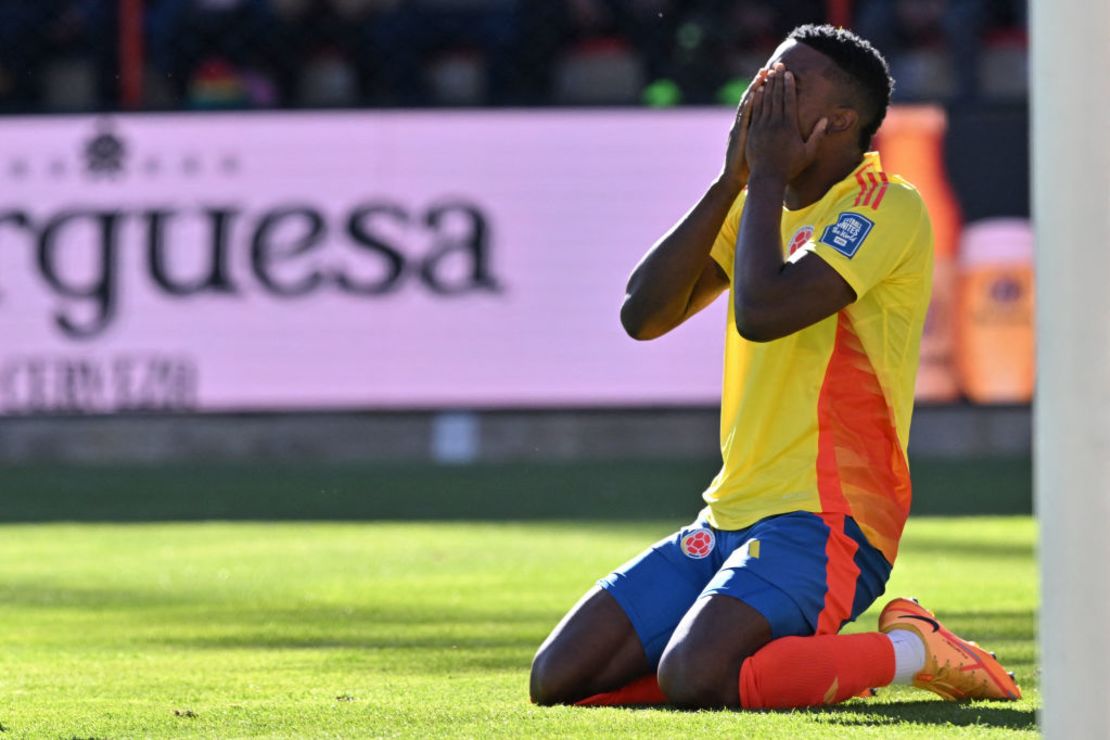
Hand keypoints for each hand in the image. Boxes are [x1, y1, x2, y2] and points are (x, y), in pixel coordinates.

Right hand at [718, 68, 768, 191]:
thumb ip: (765, 136)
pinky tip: (753, 93)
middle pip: (756, 98)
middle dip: (764, 82)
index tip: (779, 75)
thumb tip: (778, 129)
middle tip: (773, 67)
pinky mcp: (738, 134)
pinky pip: (744, 116)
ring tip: (763, 74)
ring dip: (755, 88)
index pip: (762, 102)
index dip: (770, 88)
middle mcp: (745, 122)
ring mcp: (740, 127)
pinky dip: (748, 104)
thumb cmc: (749, 166)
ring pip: (749, 103)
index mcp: (752, 125)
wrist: (734, 178)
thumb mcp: (758, 148)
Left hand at [745, 63, 827, 182]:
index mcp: (789, 126)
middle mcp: (775, 123)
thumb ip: (817, 135)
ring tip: (767, 73)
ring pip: (764, 101)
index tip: (788, 73)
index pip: (789, 100)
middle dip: (776, 79)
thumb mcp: (808, 153)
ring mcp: (762, 127)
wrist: (767, 178)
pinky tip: (757, 91)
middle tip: (777, 65)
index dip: (788, 85)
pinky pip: (754, 111)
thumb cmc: (790, 167)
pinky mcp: (752, 132)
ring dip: (767, 86)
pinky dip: (756, 99)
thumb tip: (826, 120)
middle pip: (776, 96)